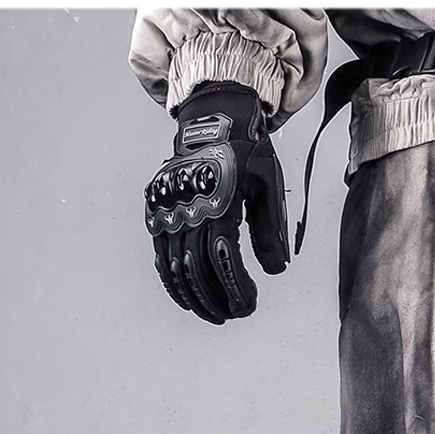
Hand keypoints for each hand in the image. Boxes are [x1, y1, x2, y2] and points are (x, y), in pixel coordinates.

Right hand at [144, 82, 288, 321]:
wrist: (212, 118)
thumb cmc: (246, 153)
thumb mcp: (267, 186)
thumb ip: (270, 230)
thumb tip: (276, 271)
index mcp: (218, 200)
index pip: (224, 257)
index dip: (235, 287)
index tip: (249, 305)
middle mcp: (188, 206)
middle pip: (197, 267)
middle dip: (216, 298)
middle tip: (234, 314)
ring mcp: (169, 207)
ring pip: (175, 265)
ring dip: (194, 295)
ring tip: (214, 314)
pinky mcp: (158, 209)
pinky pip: (160, 253)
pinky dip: (171, 279)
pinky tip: (186, 297)